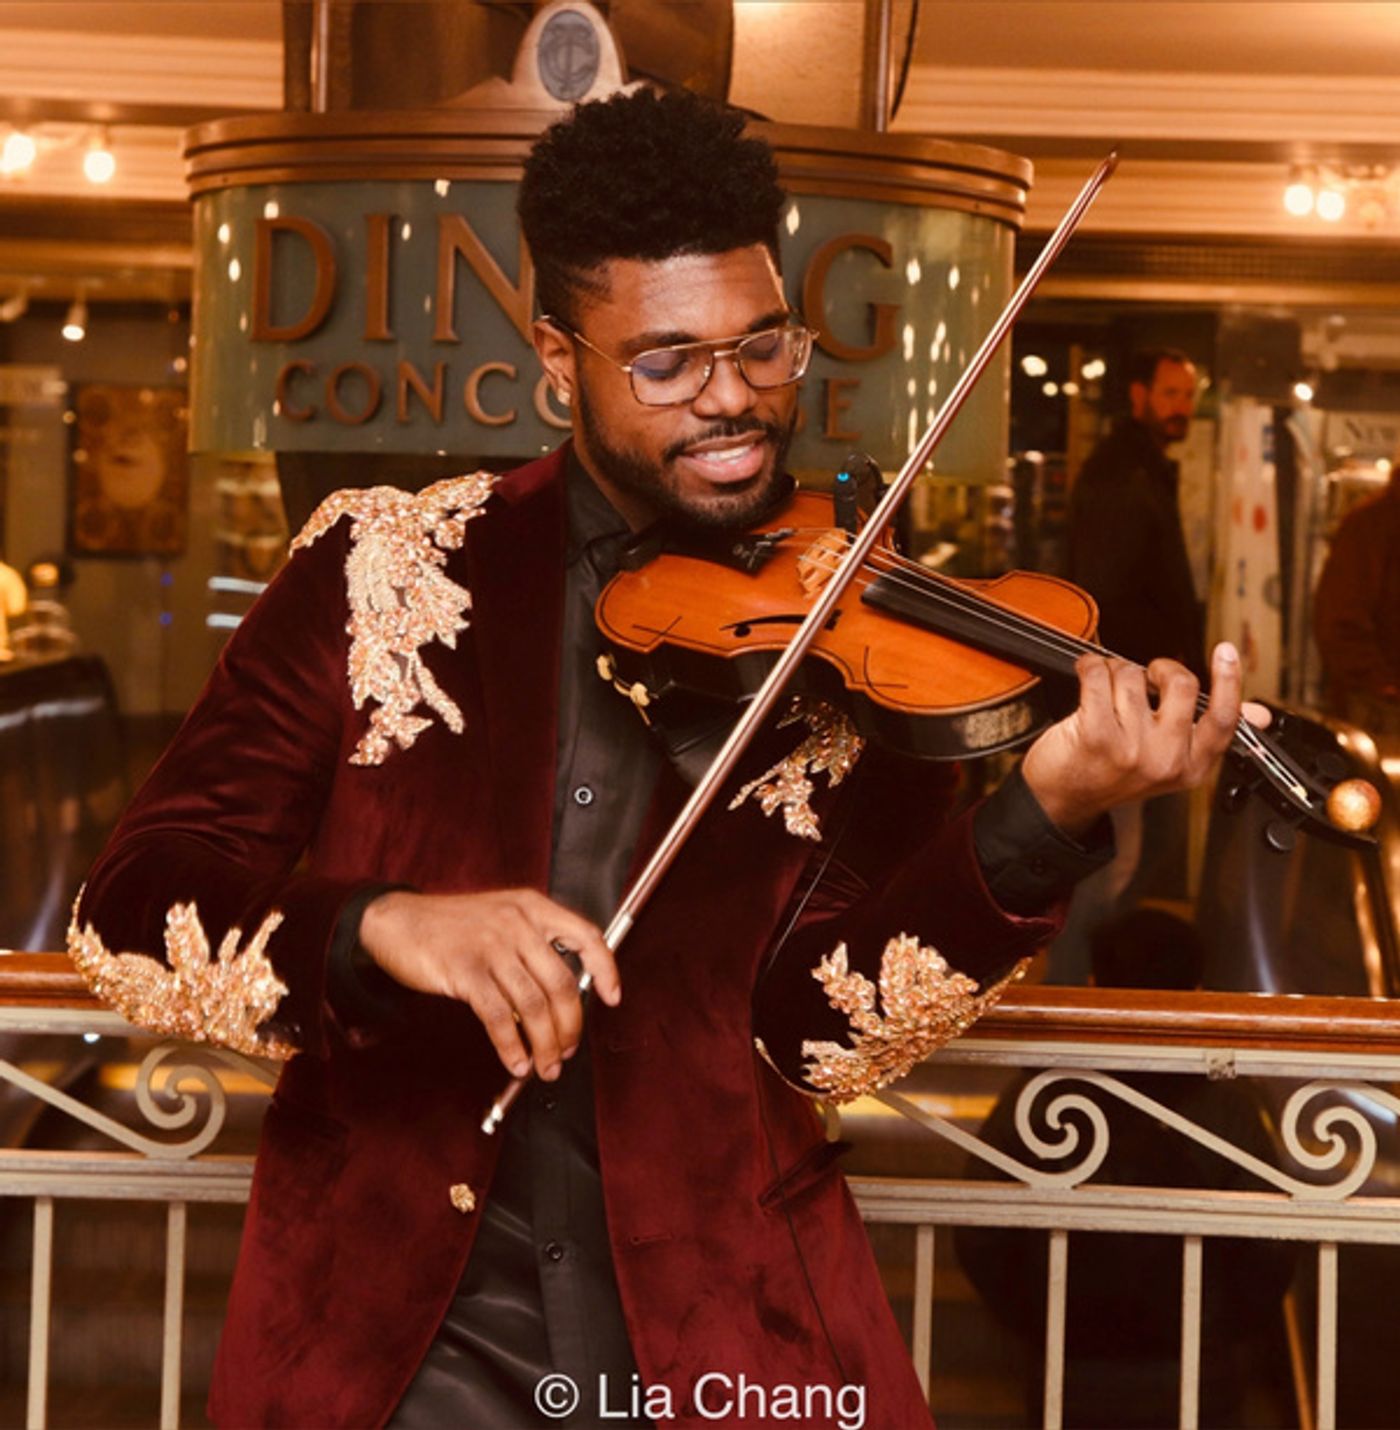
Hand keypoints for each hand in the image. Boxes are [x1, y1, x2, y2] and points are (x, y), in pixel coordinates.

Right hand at [358, 888, 618, 1080]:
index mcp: (532, 907)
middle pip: (562, 984)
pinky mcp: (465, 971)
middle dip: (570, 1027)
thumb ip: (532, 946)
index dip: (605, 970)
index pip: (586, 936)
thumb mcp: (501, 918)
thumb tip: (561, 997)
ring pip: (533, 1006)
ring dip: (544, 1044)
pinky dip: (511, 1046)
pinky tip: (515, 1061)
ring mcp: (491, 946)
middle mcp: (517, 923)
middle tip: (567, 1051)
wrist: (397, 921)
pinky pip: (498, 1017)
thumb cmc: (452, 926)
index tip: (611, 998)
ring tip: (544, 1067)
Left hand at [1020, 641, 1267, 836]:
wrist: (1060, 800)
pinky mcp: (1097, 735)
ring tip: (1105, 694)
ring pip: (1133, 676)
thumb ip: (1208, 733)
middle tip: (1144, 676)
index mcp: (1191, 768)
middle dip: (1159, 668)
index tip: (1226, 652)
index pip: (1224, 720)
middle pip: (1181, 684)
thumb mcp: (1168, 762)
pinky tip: (1086, 674)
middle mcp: (1165, 761)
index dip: (1230, 682)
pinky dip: (1090, 665)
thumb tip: (1260, 714)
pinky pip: (1099, 674)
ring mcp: (1132, 749)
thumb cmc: (1111, 774)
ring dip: (1116, 673)